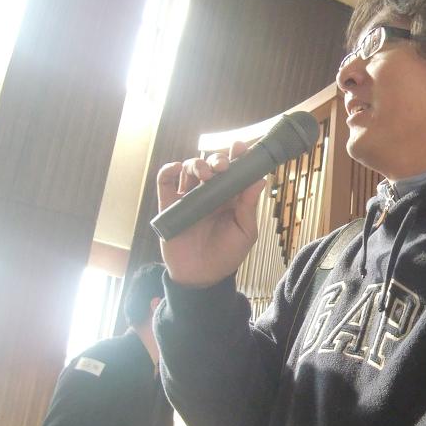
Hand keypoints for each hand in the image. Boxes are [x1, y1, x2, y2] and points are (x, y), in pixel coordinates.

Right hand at [156, 141, 266, 287]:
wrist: (201, 277)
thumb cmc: (226, 255)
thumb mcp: (245, 232)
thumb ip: (249, 206)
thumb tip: (260, 179)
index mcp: (230, 197)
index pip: (234, 170)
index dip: (237, 156)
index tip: (241, 148)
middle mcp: (209, 194)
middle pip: (211, 165)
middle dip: (217, 159)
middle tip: (222, 166)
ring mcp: (188, 198)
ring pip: (188, 169)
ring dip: (196, 163)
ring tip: (205, 174)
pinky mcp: (169, 205)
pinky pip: (165, 181)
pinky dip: (168, 170)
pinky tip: (176, 169)